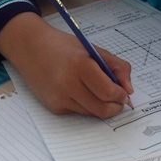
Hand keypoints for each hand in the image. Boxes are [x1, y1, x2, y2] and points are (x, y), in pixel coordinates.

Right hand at [0, 12, 133, 118]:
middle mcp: (68, 84)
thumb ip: (117, 67)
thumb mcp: (93, 49)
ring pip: (91, 113)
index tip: (124, 92)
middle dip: (115, 106)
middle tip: (117, 99)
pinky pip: (77, 112)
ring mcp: (59, 97)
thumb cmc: (64, 47)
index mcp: (81, 66)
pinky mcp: (53, 106)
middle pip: (102, 109)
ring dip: (99, 105)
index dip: (121, 95)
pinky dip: (84, 105)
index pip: (108, 92)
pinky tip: (76, 90)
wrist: (31, 48)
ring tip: (94, 89)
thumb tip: (129, 90)